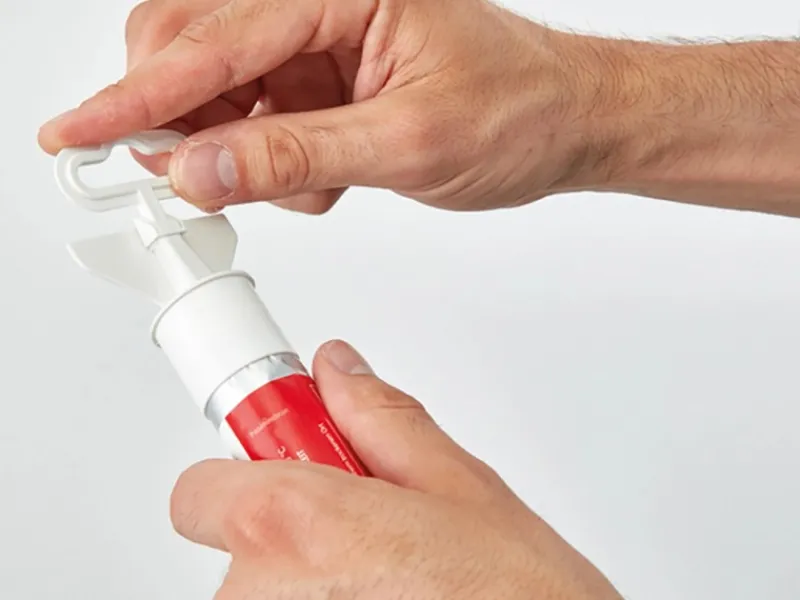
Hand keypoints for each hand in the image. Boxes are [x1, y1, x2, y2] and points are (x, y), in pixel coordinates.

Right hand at [38, 0, 593, 213]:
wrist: (566, 123)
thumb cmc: (519, 109)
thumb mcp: (408, 142)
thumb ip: (297, 154)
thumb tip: (201, 169)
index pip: (213, 41)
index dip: (137, 95)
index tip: (79, 133)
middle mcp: (322, 5)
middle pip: (191, 45)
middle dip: (178, 117)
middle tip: (191, 173)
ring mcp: (320, 44)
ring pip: (220, 91)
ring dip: (236, 147)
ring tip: (306, 180)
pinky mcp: (325, 80)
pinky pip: (258, 118)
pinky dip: (270, 158)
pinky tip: (324, 174)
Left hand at [169, 340, 621, 598]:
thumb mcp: (465, 489)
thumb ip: (382, 421)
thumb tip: (337, 372)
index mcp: (294, 526)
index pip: (200, 489)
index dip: (249, 472)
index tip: (284, 465)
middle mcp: (258, 598)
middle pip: (240, 547)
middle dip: (297, 537)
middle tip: (373, 543)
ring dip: (313, 590)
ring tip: (395, 589)